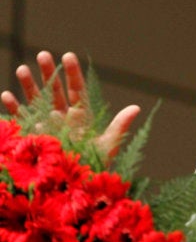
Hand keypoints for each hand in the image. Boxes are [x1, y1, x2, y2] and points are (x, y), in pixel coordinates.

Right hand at [1, 51, 140, 159]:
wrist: (78, 187)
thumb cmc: (96, 166)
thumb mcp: (109, 144)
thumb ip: (120, 125)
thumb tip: (136, 107)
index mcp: (82, 116)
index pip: (77, 90)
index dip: (72, 73)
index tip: (68, 55)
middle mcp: (64, 118)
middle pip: (55, 91)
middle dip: (48, 73)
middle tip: (43, 54)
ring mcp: (48, 126)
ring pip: (37, 101)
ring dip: (29, 86)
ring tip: (22, 69)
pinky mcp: (35, 137)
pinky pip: (23, 120)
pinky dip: (15, 109)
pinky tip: (7, 95)